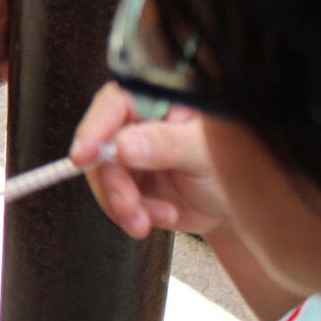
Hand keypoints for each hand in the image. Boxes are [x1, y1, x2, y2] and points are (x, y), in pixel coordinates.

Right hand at [71, 82, 228, 239]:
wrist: (236, 204)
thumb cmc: (232, 164)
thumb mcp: (204, 151)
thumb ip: (167, 144)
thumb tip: (124, 144)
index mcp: (155, 100)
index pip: (114, 104)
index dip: (94, 128)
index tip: (83, 156)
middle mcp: (136, 123)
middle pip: (100, 146)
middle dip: (112, 182)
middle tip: (128, 207)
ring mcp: (129, 154)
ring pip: (102, 177)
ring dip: (120, 204)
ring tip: (147, 221)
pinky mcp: (128, 181)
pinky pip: (113, 199)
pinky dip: (131, 215)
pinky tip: (158, 218)